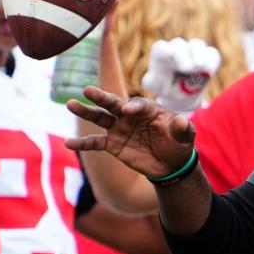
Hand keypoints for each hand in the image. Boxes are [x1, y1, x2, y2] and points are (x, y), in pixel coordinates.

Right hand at [66, 86, 195, 178]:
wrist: (171, 164)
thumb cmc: (178, 144)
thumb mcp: (185, 137)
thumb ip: (182, 128)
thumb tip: (180, 121)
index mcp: (147, 109)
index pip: (138, 105)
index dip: (133, 107)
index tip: (127, 110)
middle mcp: (129, 115)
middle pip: (113, 103)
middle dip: (101, 97)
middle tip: (88, 90)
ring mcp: (119, 129)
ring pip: (100, 117)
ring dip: (86, 111)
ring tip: (71, 104)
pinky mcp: (113, 144)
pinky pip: (95, 142)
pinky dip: (82, 143)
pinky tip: (68, 143)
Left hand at [140, 38, 221, 112]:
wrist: (180, 94)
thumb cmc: (164, 87)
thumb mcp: (154, 86)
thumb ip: (151, 80)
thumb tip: (153, 75)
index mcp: (161, 54)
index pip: (161, 48)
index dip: (169, 53)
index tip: (178, 66)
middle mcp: (176, 48)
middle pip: (179, 44)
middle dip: (184, 55)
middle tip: (190, 68)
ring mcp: (192, 50)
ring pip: (197, 44)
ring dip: (200, 55)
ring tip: (202, 68)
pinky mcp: (207, 56)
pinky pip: (212, 53)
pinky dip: (212, 61)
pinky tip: (210, 72)